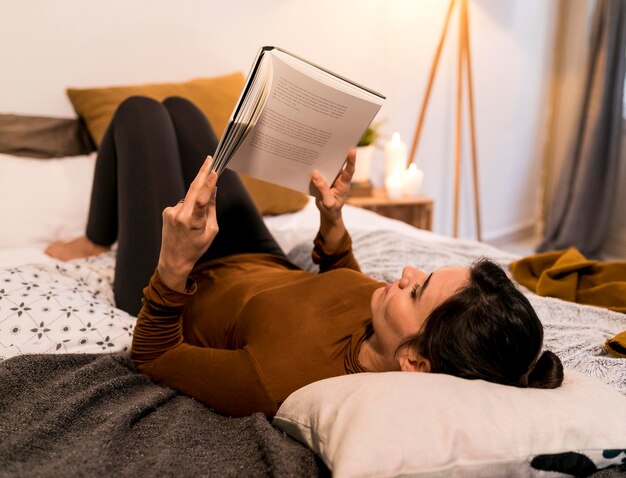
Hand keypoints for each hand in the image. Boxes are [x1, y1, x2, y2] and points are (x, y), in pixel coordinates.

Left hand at [157, 156, 217, 290]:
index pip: (201, 199)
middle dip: (202, 173)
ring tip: (195, 224)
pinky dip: (189, 209)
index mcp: (193, 222)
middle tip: (209, 159)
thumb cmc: (196, 247)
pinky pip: (183, 204)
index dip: (208, 184)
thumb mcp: (211, 230)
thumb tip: (213, 189)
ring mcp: (171, 212)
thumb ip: (211, 209)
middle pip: (193, 189)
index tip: (214, 171)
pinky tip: (186, 224)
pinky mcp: (167, 211)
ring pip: (190, 198)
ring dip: (197, 202)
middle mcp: (180, 215)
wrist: (174, 260)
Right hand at [310, 149, 355, 223]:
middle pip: (339, 163)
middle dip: (336, 152)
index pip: (349, 171)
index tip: (352, 150)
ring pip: (330, 165)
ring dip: (324, 157)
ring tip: (318, 145)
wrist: (329, 213)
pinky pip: (322, 169)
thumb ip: (322, 188)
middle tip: (332, 140)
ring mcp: (333, 177)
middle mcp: (340, 178)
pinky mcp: (325, 178)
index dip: (351, 160)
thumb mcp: (327, 202)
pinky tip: (309, 158)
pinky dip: (317, 164)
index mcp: (344, 184)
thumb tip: (314, 173)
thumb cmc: (331, 209)